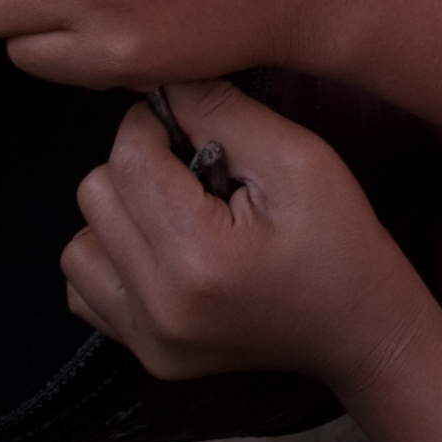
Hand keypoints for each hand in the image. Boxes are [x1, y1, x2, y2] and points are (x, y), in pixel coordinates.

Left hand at [62, 81, 440, 386]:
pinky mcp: (146, 359)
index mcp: (198, 256)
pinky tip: (162, 257)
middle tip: (193, 174)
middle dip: (136, 169)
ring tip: (177, 218)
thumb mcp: (298, 157)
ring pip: (79, 245)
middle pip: (94, 196)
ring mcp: (148, 342)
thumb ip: (222, 111)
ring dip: (119, 218)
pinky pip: (85, 291)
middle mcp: (159, 307)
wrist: (362, 329)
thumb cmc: (339, 238)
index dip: (152, 125)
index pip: (127, 158)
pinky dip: (114, 264)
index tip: (193, 129)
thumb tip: (159, 81)